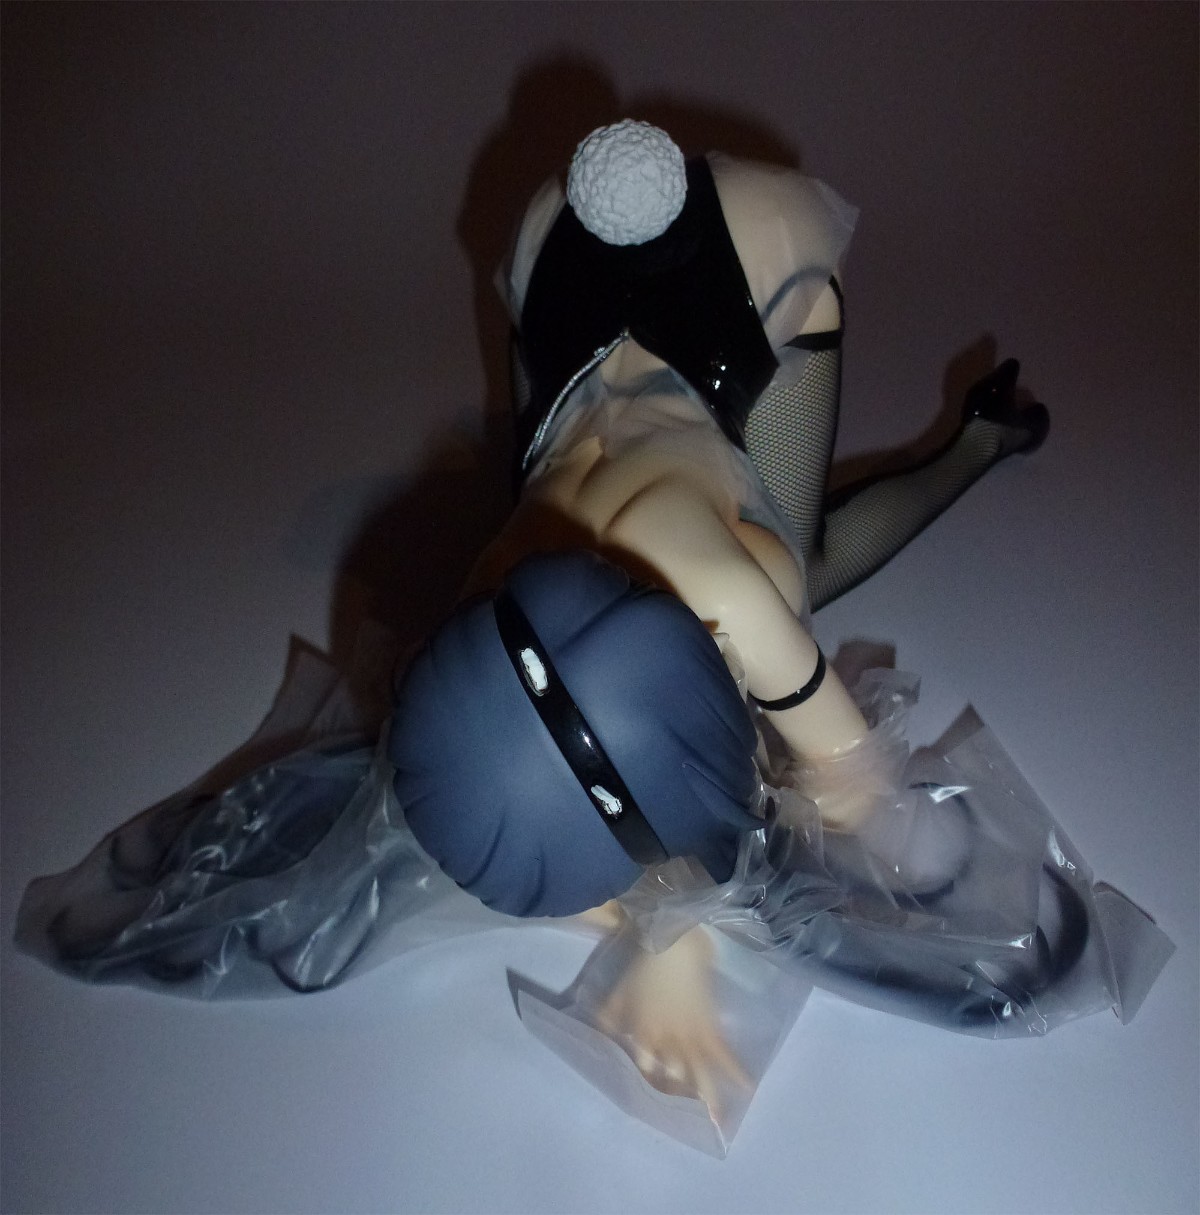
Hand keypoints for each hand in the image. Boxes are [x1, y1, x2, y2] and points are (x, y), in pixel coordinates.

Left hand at [592, 928, 749, 1113]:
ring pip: (699, 1071)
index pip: (645, 1067)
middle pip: (674, 1076)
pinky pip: (723, 1052)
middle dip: (681, 1099)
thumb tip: (598, 1030)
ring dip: (708, 1096)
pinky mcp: (710, 1025)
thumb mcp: (618, 993)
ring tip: (716, 1120)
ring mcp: (690, 1034)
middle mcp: (667, 1041)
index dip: (650, 1085)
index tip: (655, 1103)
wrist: (673, 945)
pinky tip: (747, 1087)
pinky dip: (734, 1070)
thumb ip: (608, 1015)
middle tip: (688, 1122)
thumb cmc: (643, 968)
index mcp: (643, 1034)